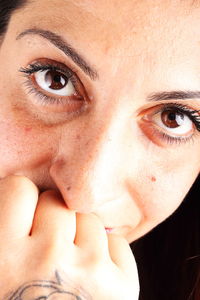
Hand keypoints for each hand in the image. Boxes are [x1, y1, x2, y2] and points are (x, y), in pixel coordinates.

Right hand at [0, 175, 138, 299]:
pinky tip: (89, 277)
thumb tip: (14, 199)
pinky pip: (116, 243)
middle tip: (43, 244)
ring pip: (88, 218)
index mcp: (3, 257)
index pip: (19, 188)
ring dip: (78, 235)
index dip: (19, 201)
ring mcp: (90, 274)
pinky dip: (105, 254)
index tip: (20, 217)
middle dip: (49, 217)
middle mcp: (48, 261)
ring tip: (66, 265)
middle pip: (56, 201)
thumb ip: (5, 236)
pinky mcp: (123, 290)